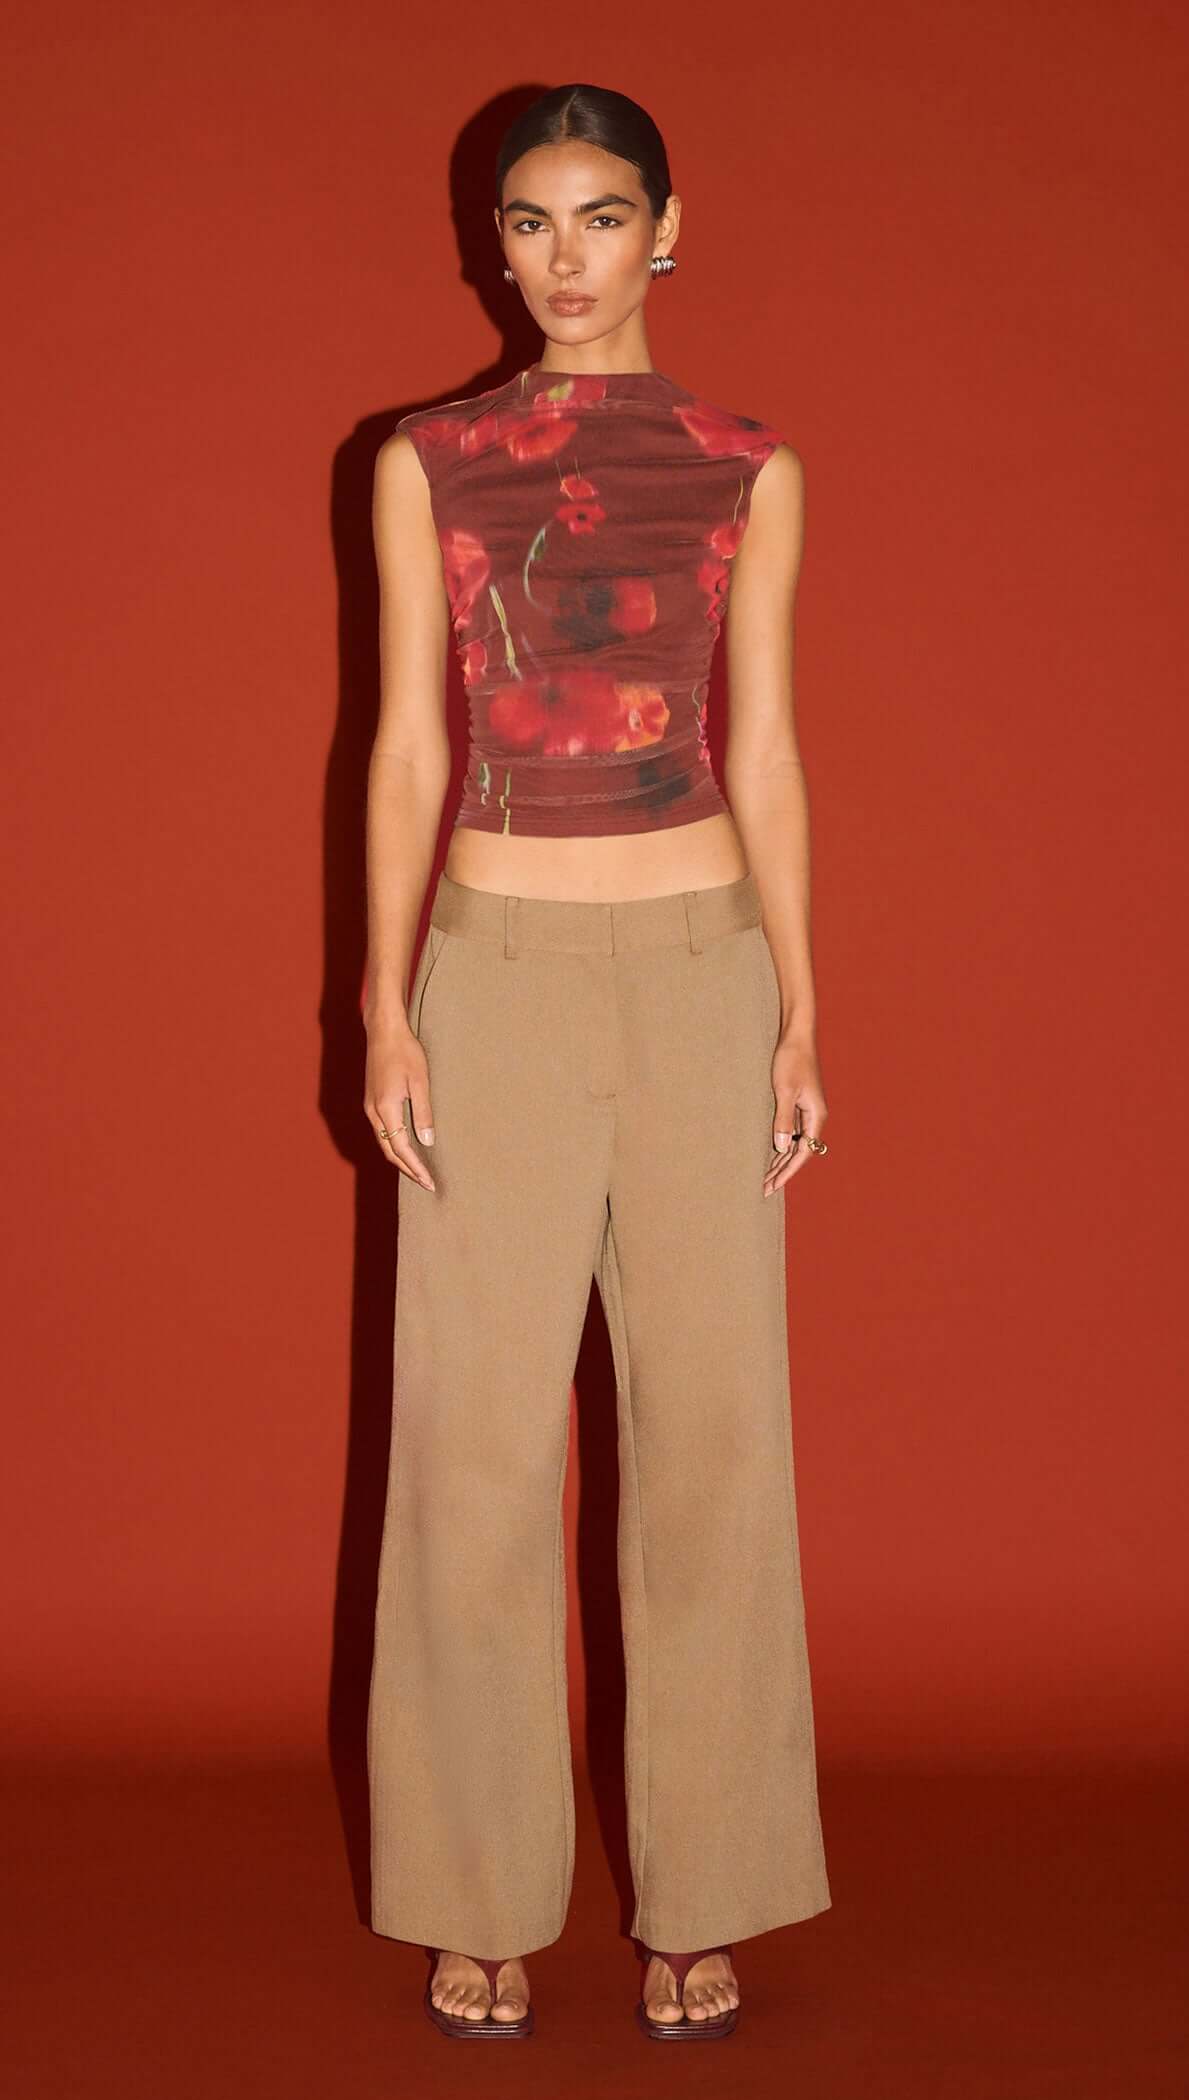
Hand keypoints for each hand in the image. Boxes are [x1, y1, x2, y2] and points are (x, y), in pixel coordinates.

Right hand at [364, 1015, 436, 1191]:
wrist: (384, 1031)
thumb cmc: (405, 1052)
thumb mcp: (420, 1082)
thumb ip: (423, 1113)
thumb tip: (426, 1141)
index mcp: (385, 1108)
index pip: (400, 1148)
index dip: (415, 1167)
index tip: (429, 1181)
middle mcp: (373, 1111)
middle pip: (388, 1151)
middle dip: (407, 1169)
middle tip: (426, 1183)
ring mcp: (370, 1106)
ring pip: (383, 1142)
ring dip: (400, 1159)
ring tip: (418, 1171)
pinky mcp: (372, 1101)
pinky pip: (381, 1131)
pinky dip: (393, 1145)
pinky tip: (406, 1147)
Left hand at [762, 1028, 826, 1197]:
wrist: (796, 1035)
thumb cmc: (791, 1060)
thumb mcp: (784, 1091)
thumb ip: (783, 1120)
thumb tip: (783, 1148)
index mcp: (816, 1116)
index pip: (803, 1153)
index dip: (787, 1172)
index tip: (772, 1185)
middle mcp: (815, 1117)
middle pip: (800, 1152)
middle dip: (782, 1171)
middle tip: (764, 1188)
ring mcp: (808, 1111)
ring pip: (796, 1144)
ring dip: (781, 1160)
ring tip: (766, 1177)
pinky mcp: (799, 1104)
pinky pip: (792, 1132)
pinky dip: (782, 1145)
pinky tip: (773, 1153)